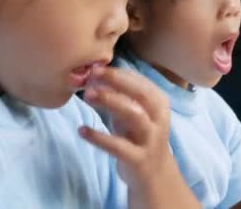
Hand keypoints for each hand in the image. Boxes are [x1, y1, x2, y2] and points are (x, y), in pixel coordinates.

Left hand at [79, 66, 198, 208]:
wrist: (154, 174)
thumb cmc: (138, 136)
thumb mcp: (132, 112)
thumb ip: (118, 95)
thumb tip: (94, 74)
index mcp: (159, 102)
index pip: (139, 81)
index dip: (117, 72)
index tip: (95, 66)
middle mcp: (159, 118)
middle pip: (140, 93)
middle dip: (116, 80)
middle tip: (92, 74)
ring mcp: (151, 139)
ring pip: (133, 115)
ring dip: (110, 101)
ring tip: (87, 95)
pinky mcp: (139, 159)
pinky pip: (118, 146)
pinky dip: (99, 137)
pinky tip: (82, 130)